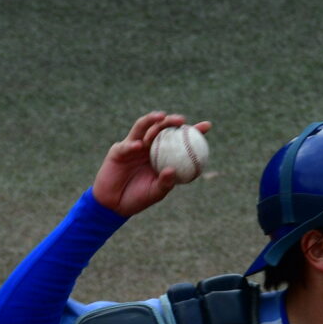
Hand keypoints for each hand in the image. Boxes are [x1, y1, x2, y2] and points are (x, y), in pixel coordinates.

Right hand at [91, 111, 212, 217]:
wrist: (115, 204)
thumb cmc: (139, 198)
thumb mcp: (156, 193)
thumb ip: (165, 182)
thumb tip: (173, 170)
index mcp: (162, 154)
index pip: (179, 140)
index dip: (193, 130)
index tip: (207, 126)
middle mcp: (149, 146)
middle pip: (161, 128)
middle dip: (171, 120)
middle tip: (181, 120)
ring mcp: (134, 146)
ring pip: (143, 128)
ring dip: (152, 121)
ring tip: (162, 118)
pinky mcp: (119, 150)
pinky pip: (126, 146)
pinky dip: (132, 145)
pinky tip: (140, 146)